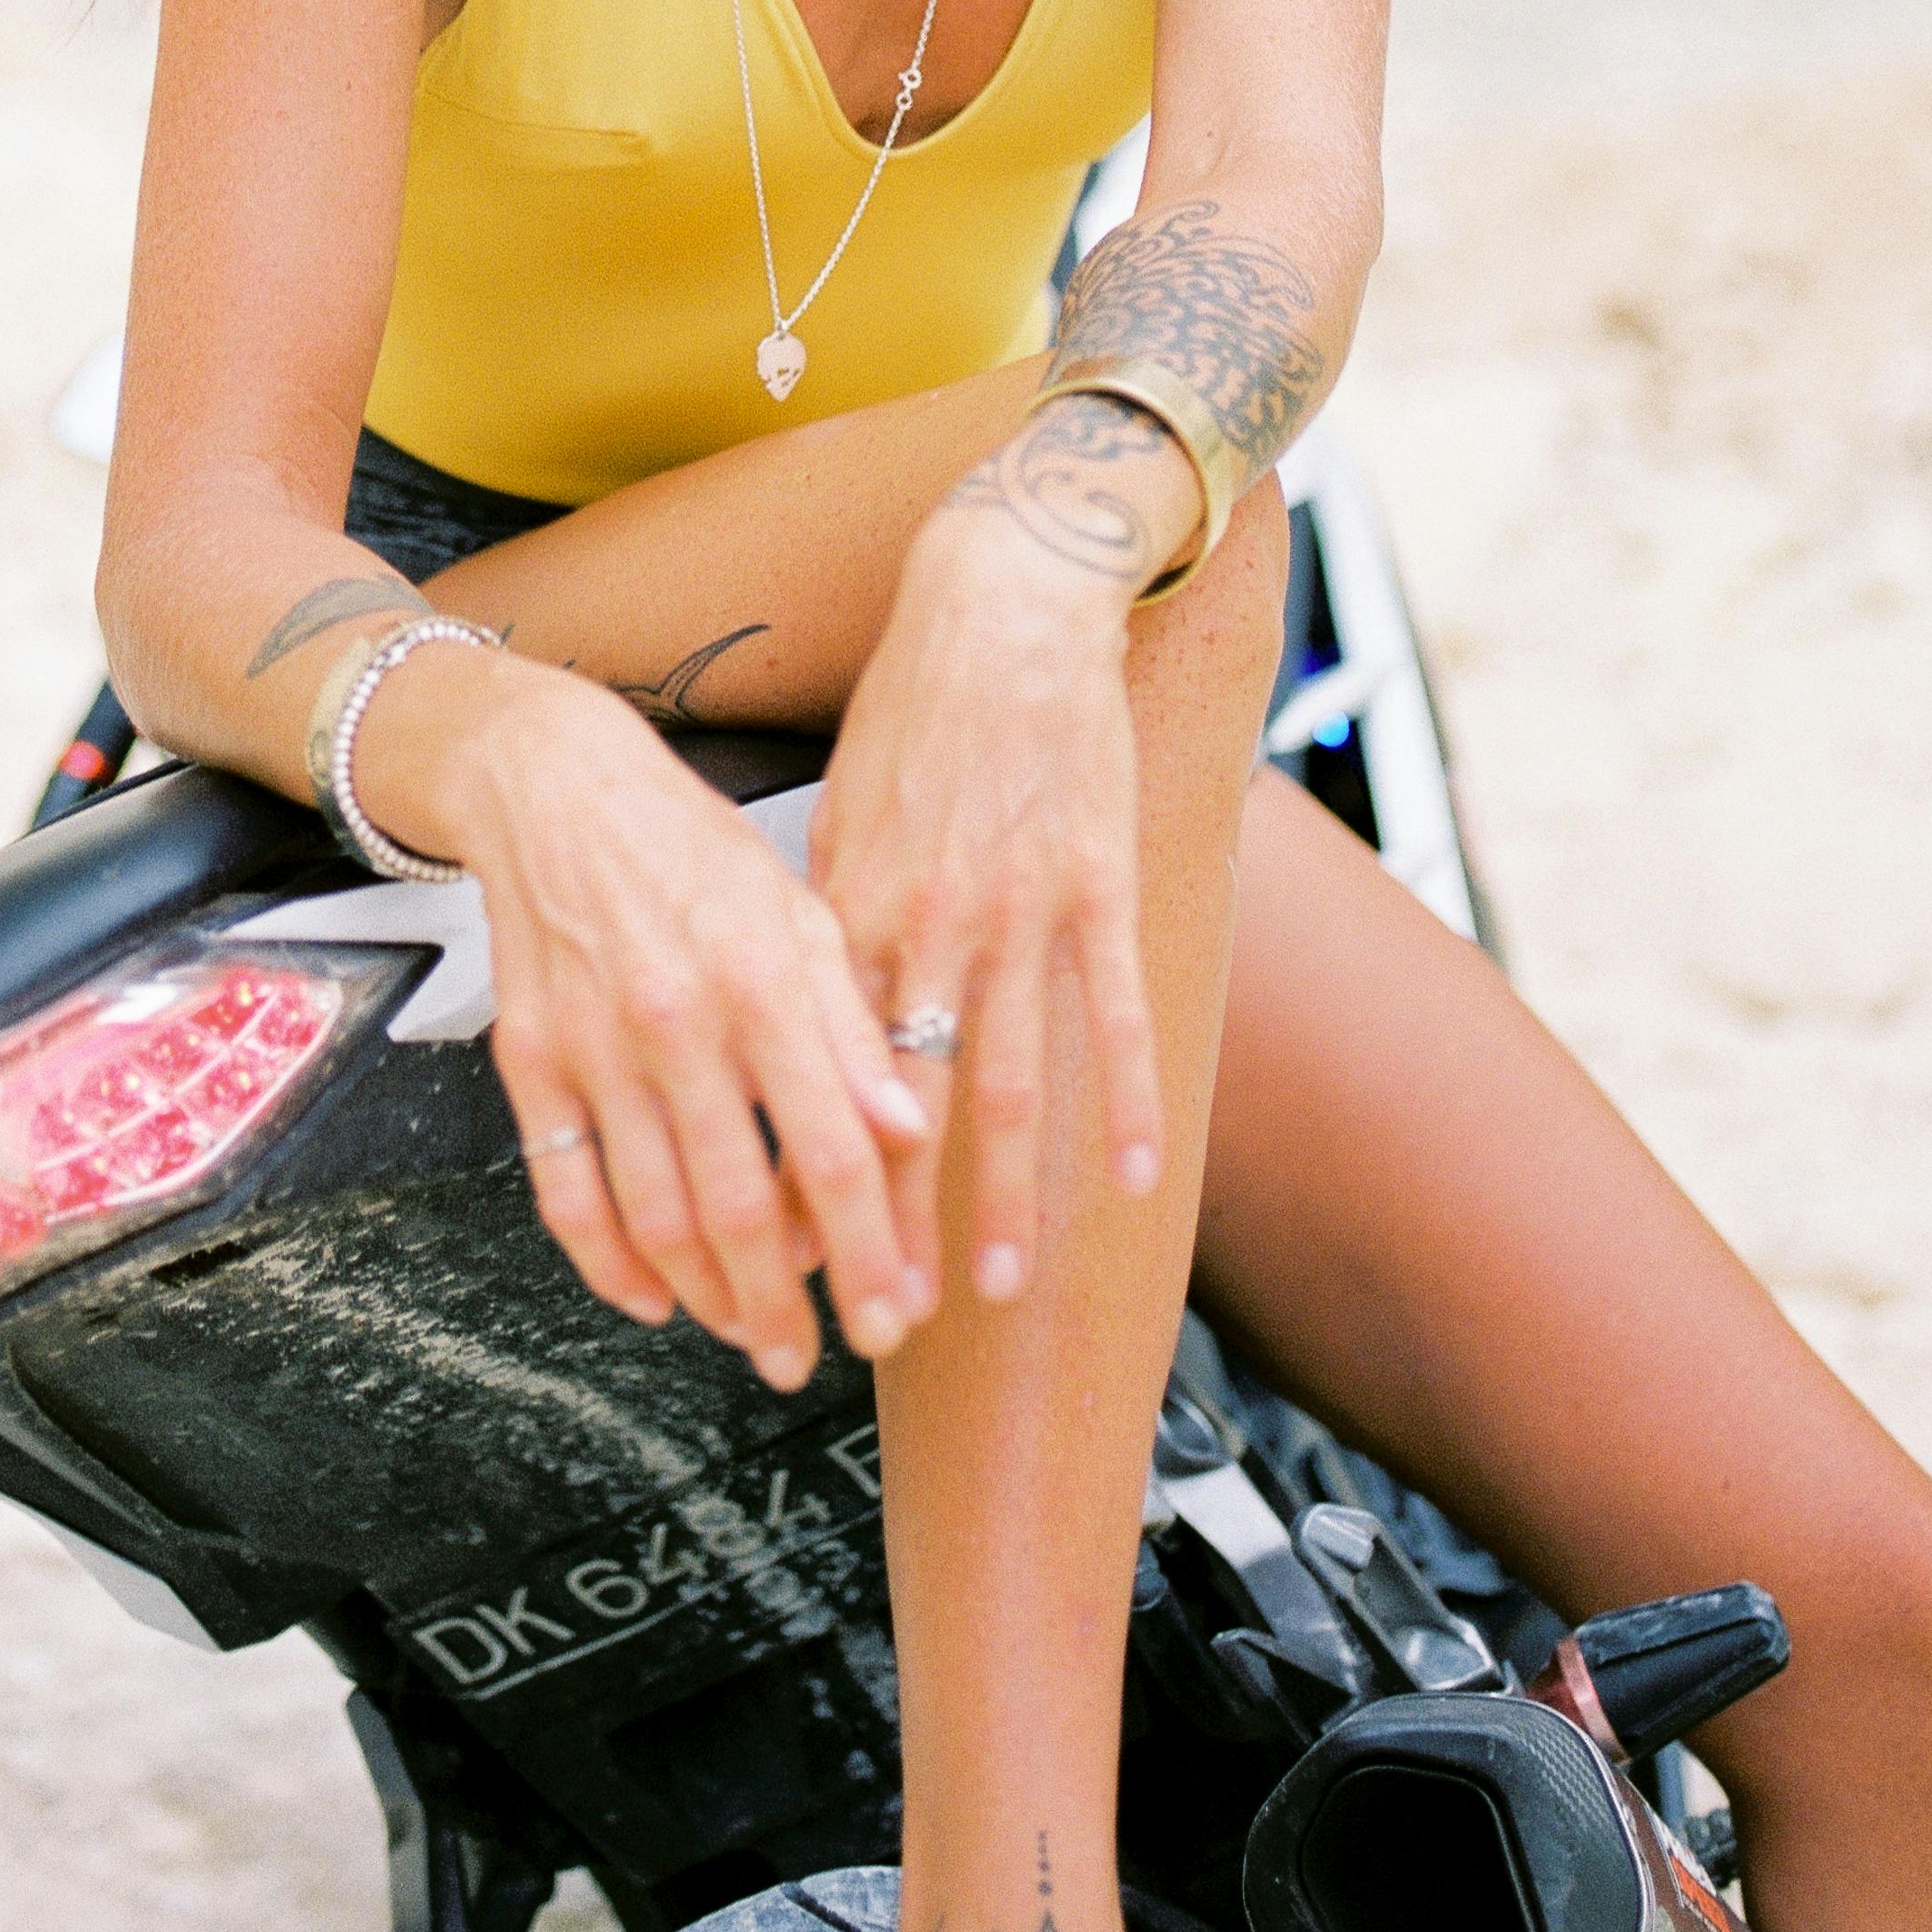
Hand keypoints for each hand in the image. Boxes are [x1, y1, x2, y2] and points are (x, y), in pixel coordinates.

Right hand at [387, 661, 934, 1389]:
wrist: (555, 788)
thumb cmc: (694, 849)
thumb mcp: (800, 911)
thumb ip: (854, 1028)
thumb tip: (911, 1132)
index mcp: (763, 981)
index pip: (834, 1151)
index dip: (868, 1253)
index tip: (892, 1320)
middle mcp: (678, 1021)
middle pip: (742, 1205)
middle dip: (787, 1306)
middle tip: (813, 1361)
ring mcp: (594, 1047)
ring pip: (656, 1215)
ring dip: (708, 1297)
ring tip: (748, 1334)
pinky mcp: (529, 1061)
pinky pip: (566, 1192)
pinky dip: (607, 1263)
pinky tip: (650, 1296)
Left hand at [810, 462, 1170, 1308]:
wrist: (1005, 609)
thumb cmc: (916, 708)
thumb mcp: (844, 811)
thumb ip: (834, 917)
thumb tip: (812, 1010)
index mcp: (853, 908)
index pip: (823, 1074)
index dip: (810, 1174)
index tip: (797, 1259)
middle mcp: (927, 924)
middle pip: (907, 1106)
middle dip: (898, 1225)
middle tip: (891, 1322)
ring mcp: (1017, 911)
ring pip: (1007, 1082)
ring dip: (1003, 1197)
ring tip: (995, 1288)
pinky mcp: (1097, 886)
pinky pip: (1111, 1014)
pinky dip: (1122, 1100)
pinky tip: (1135, 1178)